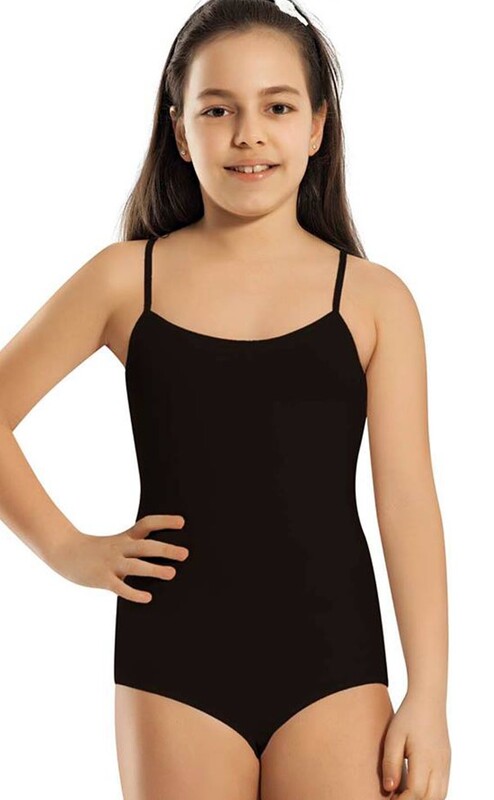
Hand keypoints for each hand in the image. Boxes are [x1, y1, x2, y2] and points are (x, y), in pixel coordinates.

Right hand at [47, 514, 188, 602]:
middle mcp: (120, 548)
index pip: (147, 524)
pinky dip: (134, 593)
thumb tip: (161, 561)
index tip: (182, 522)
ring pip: (135, 566)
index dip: (164, 522)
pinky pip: (120, 587)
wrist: (64, 551)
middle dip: (166, 550)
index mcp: (125, 537)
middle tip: (185, 554)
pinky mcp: (102, 579)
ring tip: (171, 573)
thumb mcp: (116, 543)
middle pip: (146, 546)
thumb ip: (135, 550)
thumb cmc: (96, 550)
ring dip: (154, 569)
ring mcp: (111, 563)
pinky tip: (147, 597)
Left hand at [381, 691, 450, 798]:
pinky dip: (430, 794)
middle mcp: (439, 765)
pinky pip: (442, 787)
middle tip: (395, 799)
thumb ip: (390, 763)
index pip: (416, 793)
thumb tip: (389, 788)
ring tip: (404, 796)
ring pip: (439, 796)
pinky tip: (415, 789)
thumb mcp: (393, 737)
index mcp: (425, 759)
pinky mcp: (446, 763)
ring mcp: (445, 765)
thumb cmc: (408, 716)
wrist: (428, 700)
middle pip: (431, 799)